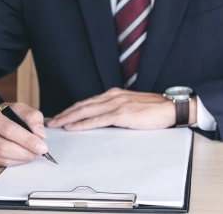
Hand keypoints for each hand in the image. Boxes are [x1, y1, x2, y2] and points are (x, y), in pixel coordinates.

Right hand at [0, 102, 47, 167]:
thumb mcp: (16, 107)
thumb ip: (32, 117)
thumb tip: (40, 135)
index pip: (8, 130)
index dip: (27, 140)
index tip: (42, 147)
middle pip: (4, 147)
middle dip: (26, 153)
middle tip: (39, 153)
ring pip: (1, 158)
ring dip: (21, 159)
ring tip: (32, 154)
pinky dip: (12, 162)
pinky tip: (19, 156)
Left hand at [46, 88, 196, 130]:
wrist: (170, 108)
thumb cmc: (154, 109)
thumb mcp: (132, 106)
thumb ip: (117, 110)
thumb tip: (104, 119)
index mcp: (114, 94)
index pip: (88, 102)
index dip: (72, 109)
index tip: (60, 115)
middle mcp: (113, 96)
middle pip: (82, 105)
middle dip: (65, 113)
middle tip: (51, 121)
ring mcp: (117, 104)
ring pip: (86, 111)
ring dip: (69, 118)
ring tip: (57, 125)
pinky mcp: (122, 114)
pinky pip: (97, 120)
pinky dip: (82, 123)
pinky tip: (73, 127)